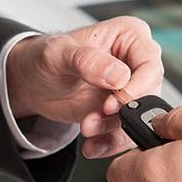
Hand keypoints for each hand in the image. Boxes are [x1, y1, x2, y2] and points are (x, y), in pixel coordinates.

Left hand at [6, 16, 162, 158]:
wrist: (31, 83)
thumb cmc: (44, 58)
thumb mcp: (58, 54)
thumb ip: (87, 61)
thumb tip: (118, 76)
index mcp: (129, 35)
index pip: (149, 65)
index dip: (136, 88)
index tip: (111, 104)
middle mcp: (135, 62)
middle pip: (149, 94)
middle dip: (122, 113)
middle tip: (96, 120)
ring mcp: (129, 89)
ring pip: (138, 117)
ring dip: (113, 130)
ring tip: (87, 129)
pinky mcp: (121, 112)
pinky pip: (126, 133)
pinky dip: (110, 143)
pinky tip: (93, 145)